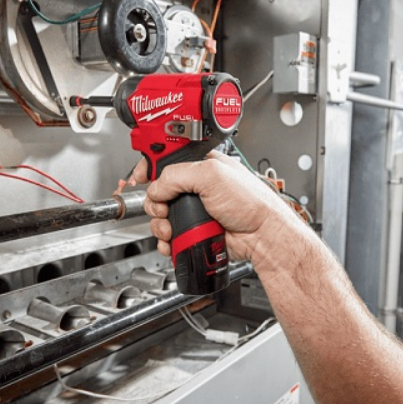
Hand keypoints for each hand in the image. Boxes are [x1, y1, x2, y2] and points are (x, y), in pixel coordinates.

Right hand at [135, 151, 294, 264]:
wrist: (262, 236)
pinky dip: (166, 241)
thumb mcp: (211, 175)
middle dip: (155, 202)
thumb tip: (157, 188)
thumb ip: (177, 176)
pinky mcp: (195, 231)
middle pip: (159, 191)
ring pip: (162, 216)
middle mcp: (198, 187)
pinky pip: (171, 236)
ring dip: (160, 225)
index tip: (140, 176)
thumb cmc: (251, 202)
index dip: (150, 167)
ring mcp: (196, 211)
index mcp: (202, 166)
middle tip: (162, 209)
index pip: (168, 161)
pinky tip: (172, 242)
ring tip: (170, 229)